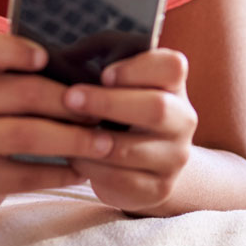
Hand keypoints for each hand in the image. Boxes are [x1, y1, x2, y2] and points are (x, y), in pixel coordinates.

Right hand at [0, 30, 116, 214]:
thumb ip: (26, 72)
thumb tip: (88, 76)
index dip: (14, 49)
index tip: (46, 57)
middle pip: (23, 92)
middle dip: (69, 104)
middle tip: (100, 113)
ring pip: (26, 135)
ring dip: (73, 140)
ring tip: (103, 144)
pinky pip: (25, 175)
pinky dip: (60, 173)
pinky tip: (81, 170)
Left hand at [63, 48, 197, 213]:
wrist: (144, 156)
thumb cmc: (116, 100)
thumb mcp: (111, 70)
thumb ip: (97, 55)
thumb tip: (62, 56)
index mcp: (173, 84)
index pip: (172, 67)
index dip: (138, 69)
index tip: (104, 74)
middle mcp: (182, 119)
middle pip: (157, 108)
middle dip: (107, 103)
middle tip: (70, 98)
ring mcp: (174, 156)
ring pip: (132, 149)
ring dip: (91, 139)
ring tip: (62, 130)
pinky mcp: (159, 189)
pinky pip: (122, 180)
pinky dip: (92, 168)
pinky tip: (74, 156)